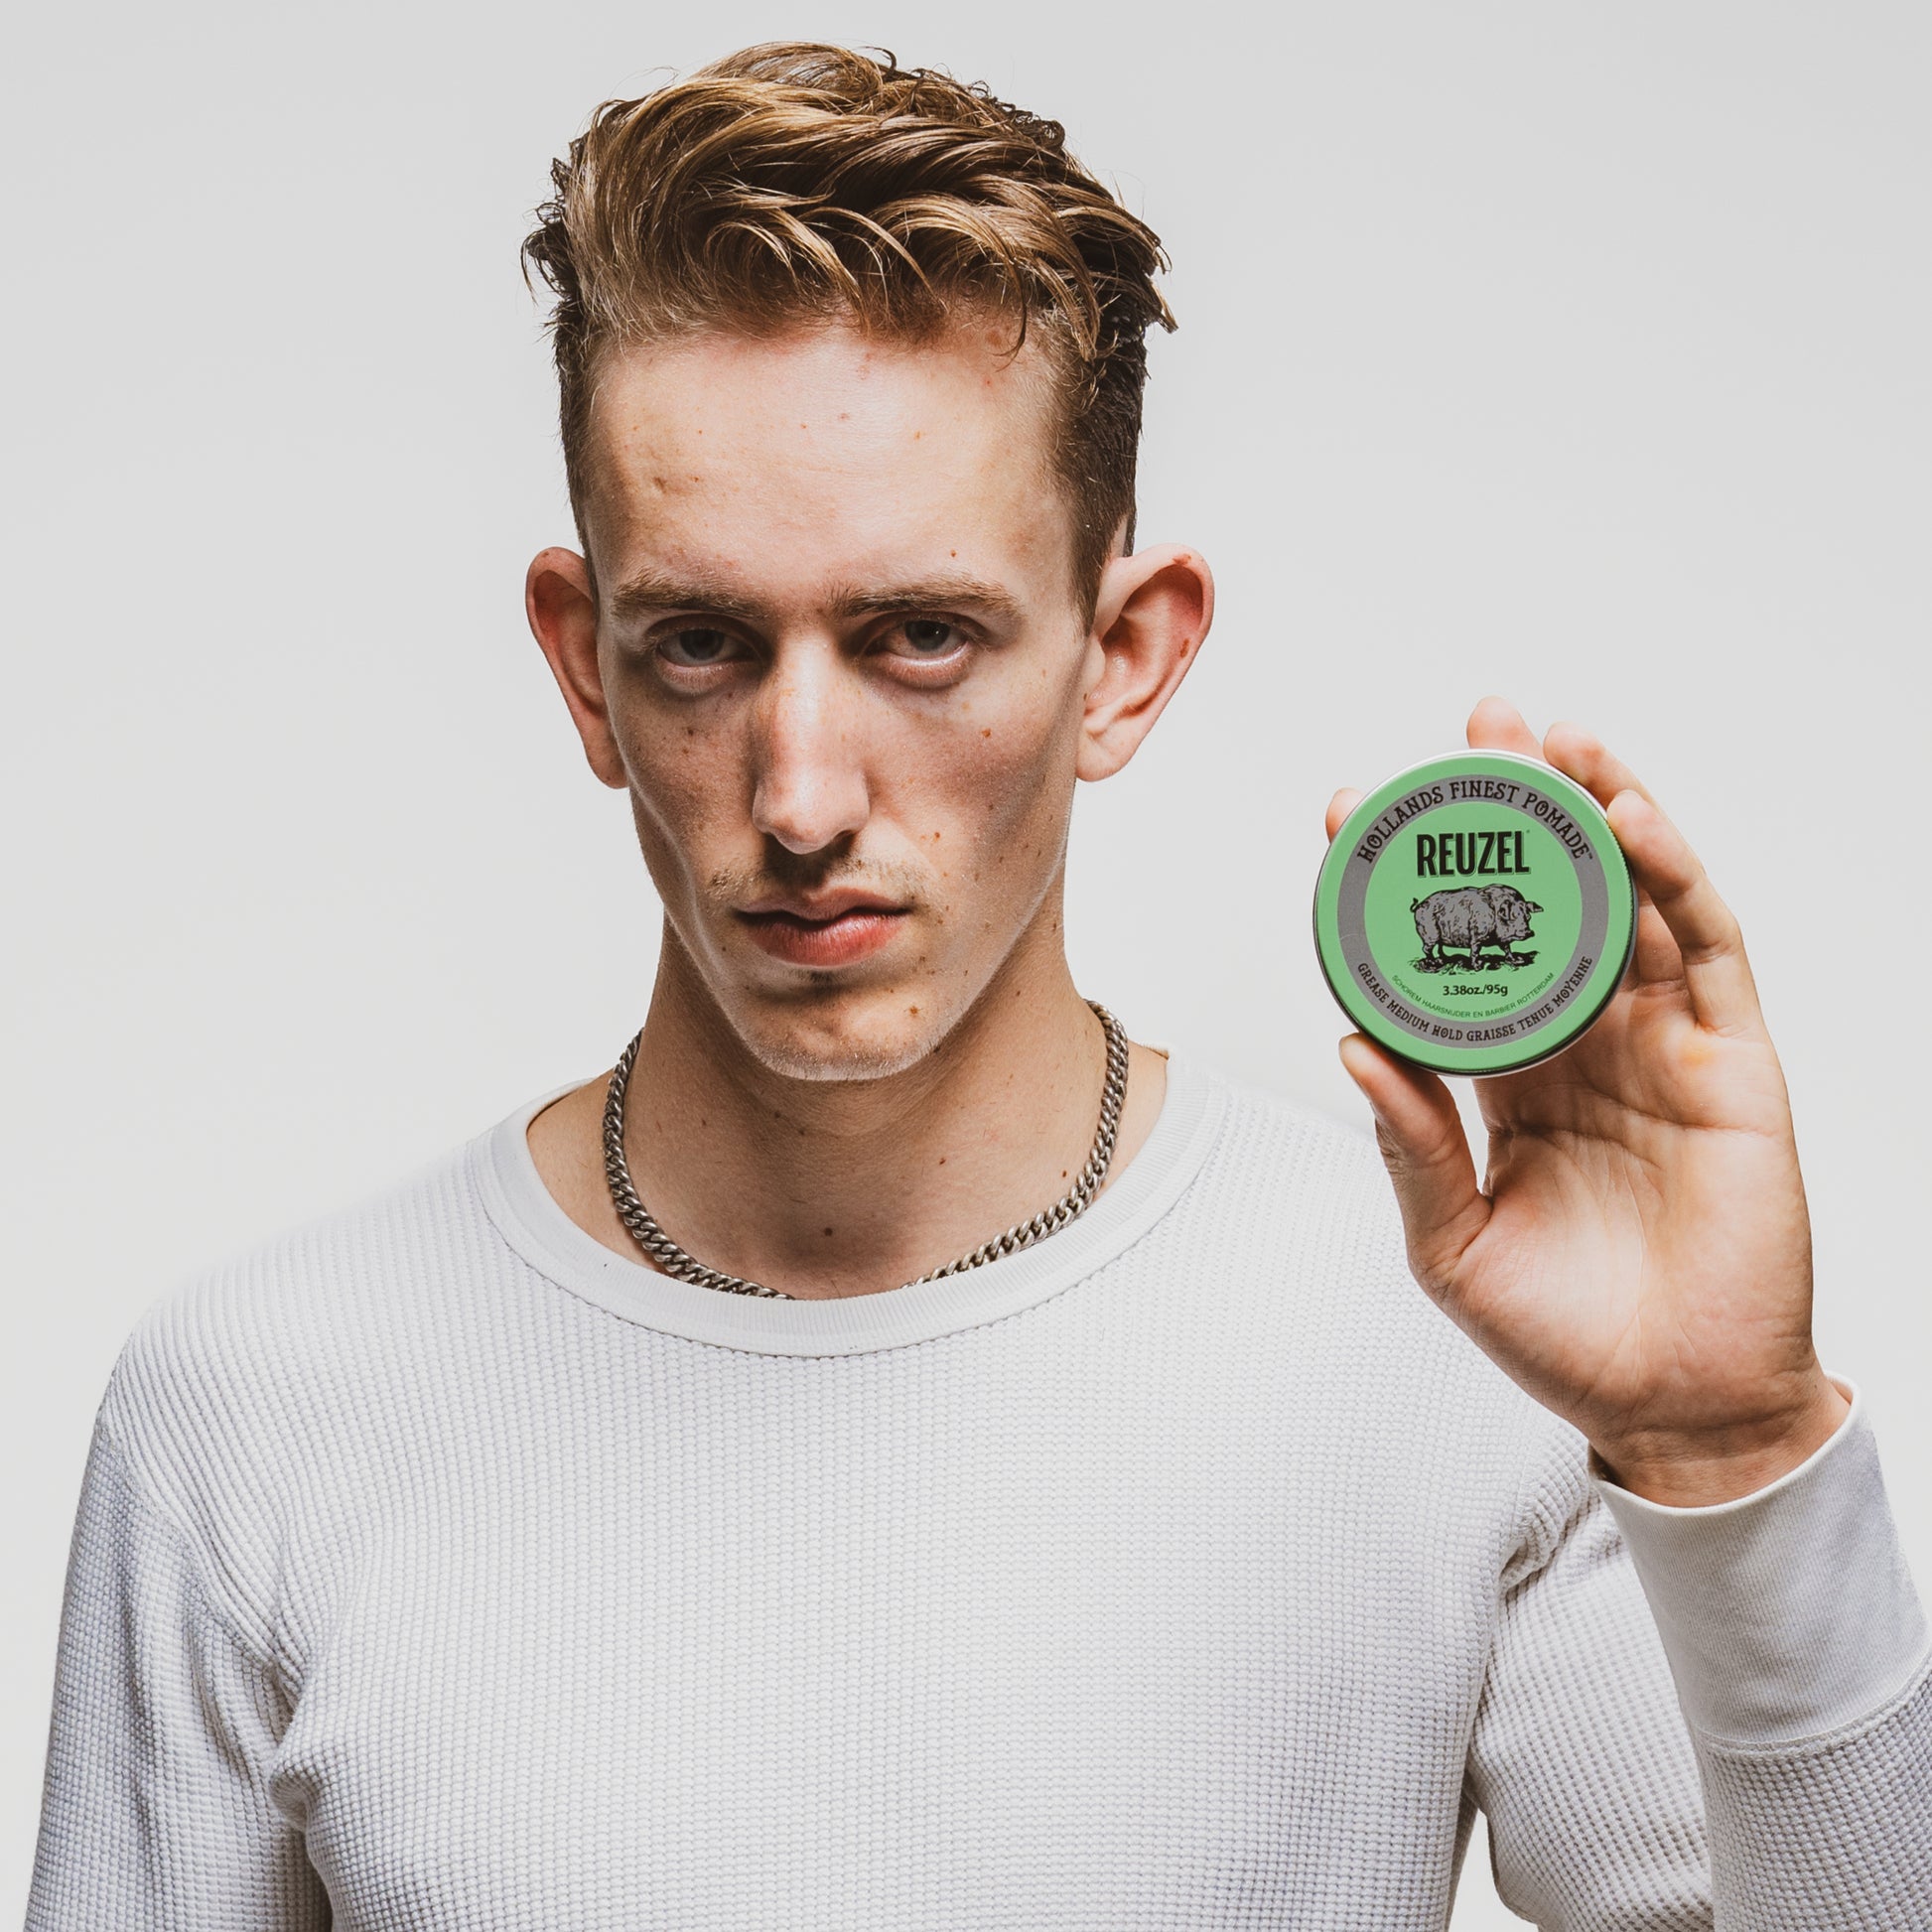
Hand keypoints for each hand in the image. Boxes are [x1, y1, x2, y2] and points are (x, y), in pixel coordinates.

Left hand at [1329, 697, 1848, 1505]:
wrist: (1672, 1407)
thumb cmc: (1561, 1333)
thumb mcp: (1451, 1240)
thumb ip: (1413, 1141)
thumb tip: (1351, 1041)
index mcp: (1510, 1078)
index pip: (1456, 952)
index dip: (1408, 881)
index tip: (1347, 810)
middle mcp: (1584, 1041)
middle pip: (1550, 896)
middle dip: (1516, 806)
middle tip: (1475, 721)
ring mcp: (1661, 1042)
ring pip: (1631, 898)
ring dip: (1597, 808)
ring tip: (1551, 735)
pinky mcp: (1731, 1060)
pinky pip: (1704, 947)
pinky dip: (1671, 874)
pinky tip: (1627, 815)